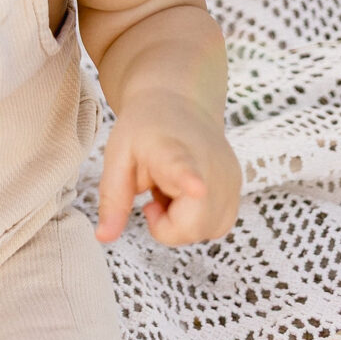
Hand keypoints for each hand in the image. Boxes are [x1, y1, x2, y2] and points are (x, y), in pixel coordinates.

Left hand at [95, 90, 241, 246]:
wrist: (180, 102)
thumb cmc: (145, 130)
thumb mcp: (118, 157)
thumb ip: (113, 199)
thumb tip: (104, 237)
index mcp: (170, 150)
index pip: (182, 168)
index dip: (190, 181)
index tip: (197, 187)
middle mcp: (208, 163)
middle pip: (193, 224)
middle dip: (167, 226)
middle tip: (152, 199)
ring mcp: (228, 176)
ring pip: (206, 231)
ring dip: (183, 223)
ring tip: (171, 191)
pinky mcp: (237, 187)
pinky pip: (216, 225)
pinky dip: (198, 219)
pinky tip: (187, 195)